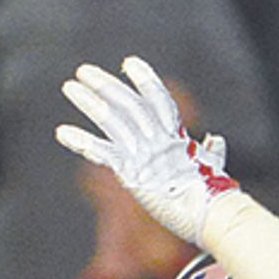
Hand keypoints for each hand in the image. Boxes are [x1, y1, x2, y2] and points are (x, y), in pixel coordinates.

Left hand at [55, 56, 232, 250]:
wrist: (213, 215)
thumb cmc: (216, 198)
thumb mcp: (212, 168)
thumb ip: (210, 151)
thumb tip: (214, 139)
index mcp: (176, 138)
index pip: (159, 100)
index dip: (144, 80)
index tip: (129, 62)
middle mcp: (159, 140)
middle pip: (128, 103)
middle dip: (105, 85)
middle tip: (83, 70)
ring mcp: (144, 154)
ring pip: (112, 120)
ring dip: (89, 102)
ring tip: (69, 87)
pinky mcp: (132, 173)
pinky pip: (102, 153)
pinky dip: (81, 141)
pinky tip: (62, 132)